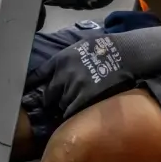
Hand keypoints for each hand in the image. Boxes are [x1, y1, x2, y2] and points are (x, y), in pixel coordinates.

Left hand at [21, 27, 160, 122]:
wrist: (126, 54)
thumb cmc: (105, 48)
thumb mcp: (79, 47)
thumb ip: (64, 59)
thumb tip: (53, 71)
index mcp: (60, 60)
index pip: (37, 76)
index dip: (34, 85)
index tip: (34, 91)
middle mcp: (62, 74)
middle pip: (48, 95)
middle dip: (53, 98)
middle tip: (60, 100)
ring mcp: (73, 88)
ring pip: (60, 105)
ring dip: (66, 106)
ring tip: (76, 104)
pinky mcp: (83, 100)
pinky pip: (71, 112)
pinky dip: (74, 113)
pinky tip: (81, 111)